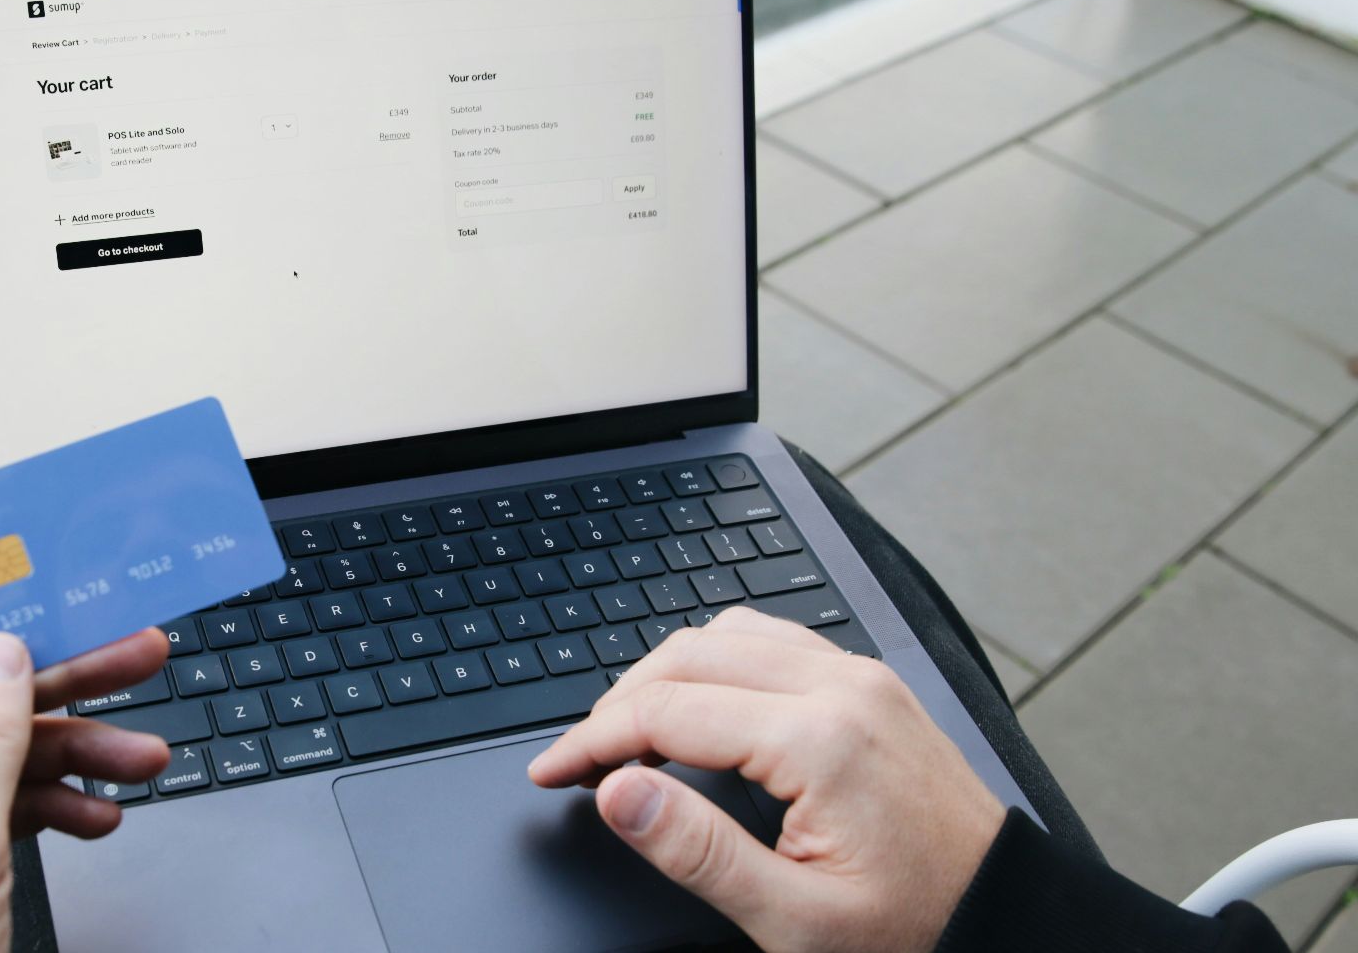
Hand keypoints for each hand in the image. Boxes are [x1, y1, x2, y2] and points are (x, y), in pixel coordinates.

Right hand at [528, 607, 1004, 952]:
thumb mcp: (796, 920)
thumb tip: (618, 791)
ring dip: (665, 675)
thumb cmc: (914, 925)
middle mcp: (841, 687)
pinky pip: (772, 639)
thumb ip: (697, 850)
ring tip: (630, 737)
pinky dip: (715, 663)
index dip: (591, 741)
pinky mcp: (870, 682)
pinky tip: (700, 706)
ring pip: (726, 634)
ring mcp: (860, 676)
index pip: (666, 711)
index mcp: (820, 740)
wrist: (1006, 917)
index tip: (551, 773)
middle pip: (686, 657)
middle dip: (617, 704)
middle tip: (581, 761)